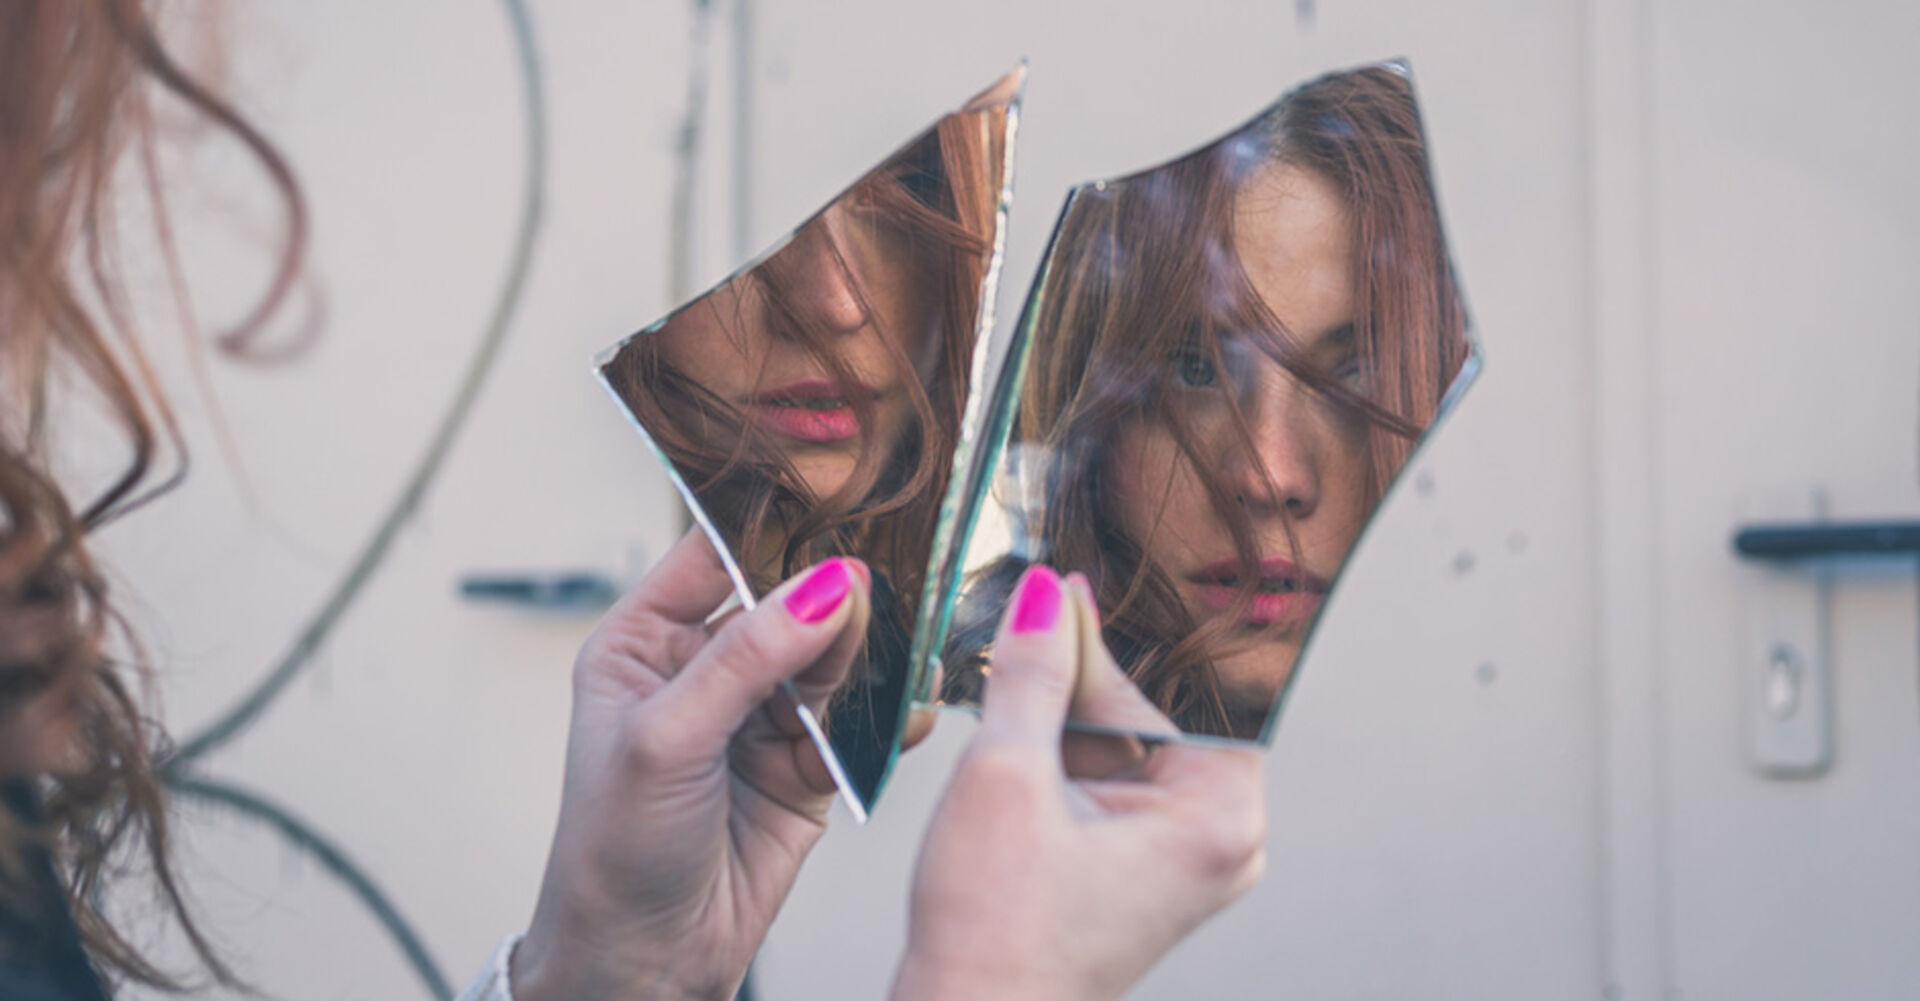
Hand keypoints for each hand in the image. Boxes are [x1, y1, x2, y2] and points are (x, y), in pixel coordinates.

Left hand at [513, 531, 870, 1000]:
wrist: (643, 961)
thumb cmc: (612, 851)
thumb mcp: (667, 739)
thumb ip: (746, 659)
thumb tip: (820, 589)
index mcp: (646, 642)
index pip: (714, 556)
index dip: (770, 531)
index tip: (832, 506)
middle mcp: (703, 671)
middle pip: (785, 604)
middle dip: (832, 599)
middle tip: (875, 595)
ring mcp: (757, 718)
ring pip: (829, 659)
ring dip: (864, 657)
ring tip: (896, 654)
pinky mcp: (804, 765)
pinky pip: (857, 722)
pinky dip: (887, 716)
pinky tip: (908, 709)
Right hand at [892, 567, 1267, 1000]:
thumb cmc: (999, 937)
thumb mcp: (1008, 774)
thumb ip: (1033, 673)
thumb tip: (1045, 598)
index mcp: (1221, 817)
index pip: (1176, 691)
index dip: (1113, 637)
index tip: (1066, 591)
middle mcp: (1216, 841)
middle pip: (1151, 716)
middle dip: (1082, 675)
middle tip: (1028, 622)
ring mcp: (1176, 860)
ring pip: (1122, 746)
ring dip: (1062, 712)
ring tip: (1009, 674)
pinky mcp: (1136, 871)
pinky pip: (1107, 783)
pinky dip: (1059, 753)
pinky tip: (1012, 728)